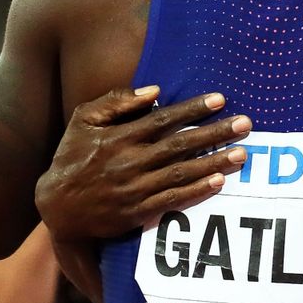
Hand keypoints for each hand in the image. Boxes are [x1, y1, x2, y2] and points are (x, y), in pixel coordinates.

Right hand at [34, 87, 251, 240]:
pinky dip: (197, 191)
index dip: (193, 110)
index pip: (163, 120)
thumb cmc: (73, 157)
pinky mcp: (138, 211)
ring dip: (214, 162)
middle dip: (215, 133)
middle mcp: (130, 162)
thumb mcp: (83, 122)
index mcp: (119, 138)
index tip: (220, 100)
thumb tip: (153, 90)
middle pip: (180, 145)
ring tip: (242, 153)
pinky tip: (220, 182)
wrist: (57, 207)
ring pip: (182, 173)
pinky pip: (173, 199)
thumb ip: (115, 102)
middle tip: (246, 124)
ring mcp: (135, 188)